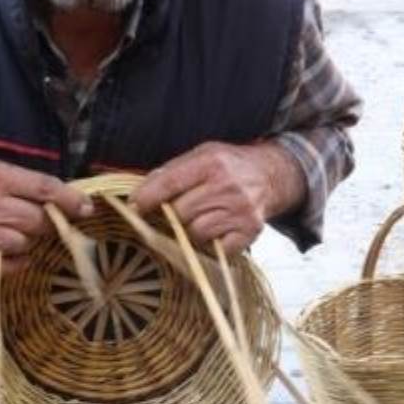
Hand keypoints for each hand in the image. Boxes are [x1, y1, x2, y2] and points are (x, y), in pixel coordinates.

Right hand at [0, 155, 91, 276]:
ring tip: (18, 231)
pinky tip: (13, 254)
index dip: (70, 200)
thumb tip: (62, 195)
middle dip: (47, 223)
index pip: (44, 189)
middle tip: (42, 220)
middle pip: (37, 221)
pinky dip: (14, 263)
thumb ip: (22, 179)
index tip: (87, 209)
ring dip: (28, 240)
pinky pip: (0, 267)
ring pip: (23, 244)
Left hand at [129, 141, 303, 255]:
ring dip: (192, 229)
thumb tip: (137, 193)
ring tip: (202, 216)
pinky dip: (211, 243)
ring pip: (196, 232)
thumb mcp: (201, 155)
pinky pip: (216, 248)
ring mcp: (241, 211)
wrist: (271, 174)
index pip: (170, 182)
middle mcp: (228, 186)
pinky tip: (217, 228)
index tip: (133, 206)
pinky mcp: (250, 232)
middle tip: (178, 210)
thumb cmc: (228, 165)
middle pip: (180, 213)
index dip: (146, 197)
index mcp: (212, 162)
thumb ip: (171, 171)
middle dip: (172, 214)